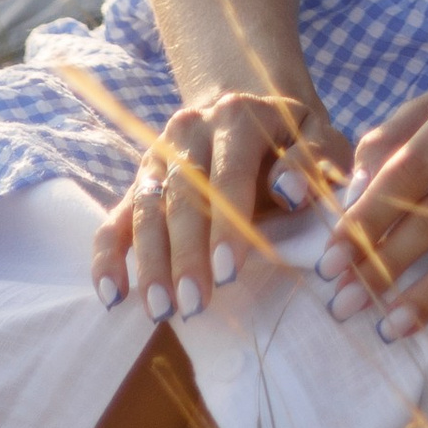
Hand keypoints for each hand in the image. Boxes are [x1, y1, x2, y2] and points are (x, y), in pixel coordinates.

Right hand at [92, 88, 349, 320]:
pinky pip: (116, 219)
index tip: (228, 273)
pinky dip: (107, 257)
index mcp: (237, 116)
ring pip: (145, 210)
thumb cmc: (292, 142)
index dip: (227, 226)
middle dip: (186, 255)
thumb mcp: (319, 140)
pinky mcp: (139, 183)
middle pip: (181, 196)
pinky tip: (112, 294)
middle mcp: (189, 130)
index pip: (229, 174)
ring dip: (150, 263)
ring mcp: (158, 157)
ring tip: (161, 311)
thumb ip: (311, 162)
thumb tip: (289, 190)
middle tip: (194, 304)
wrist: (251, 115)